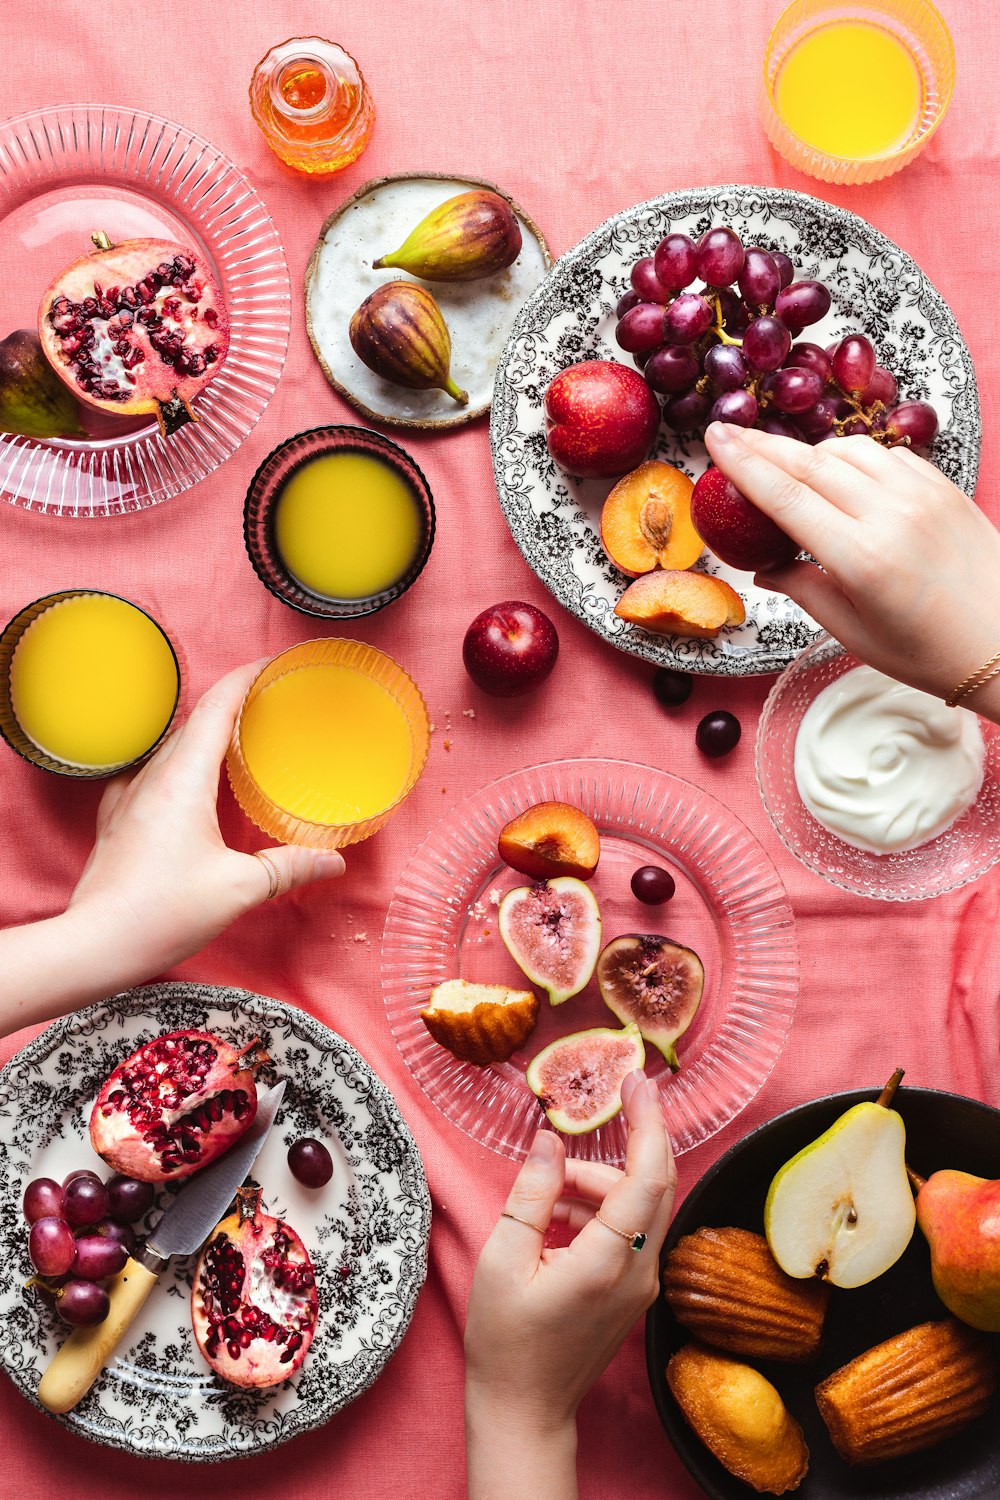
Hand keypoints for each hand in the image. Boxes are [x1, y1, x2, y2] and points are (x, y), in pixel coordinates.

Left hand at [67, 661, 345, 976]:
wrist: (96, 944)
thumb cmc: (161, 913)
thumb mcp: (239, 889)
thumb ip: (288, 867)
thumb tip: (333, 861)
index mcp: (183, 780)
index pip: (215, 707)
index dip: (245, 678)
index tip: (272, 665)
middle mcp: (152, 778)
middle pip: (194, 723)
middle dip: (233, 705)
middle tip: (269, 704)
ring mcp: (129, 797)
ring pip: (172, 748)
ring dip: (205, 736)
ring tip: (238, 739)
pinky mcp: (117, 821)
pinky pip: (152, 775)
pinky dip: (180, 767)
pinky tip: (191, 785)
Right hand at [465, 1072, 674, 1440]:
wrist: (525, 1410)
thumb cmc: (506, 1340)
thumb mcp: (503, 1258)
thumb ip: (531, 1193)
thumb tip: (550, 1139)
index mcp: (607, 1262)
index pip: (646, 1176)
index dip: (647, 1123)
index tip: (637, 1081)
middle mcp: (639, 1271)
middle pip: (658, 1183)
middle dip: (638, 1136)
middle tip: (619, 1094)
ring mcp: (642, 1284)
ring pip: (643, 1205)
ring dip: (603, 1180)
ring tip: (548, 1192)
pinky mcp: (634, 1291)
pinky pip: (631, 1229)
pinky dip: (601, 1208)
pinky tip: (557, 1219)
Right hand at [704, 423, 999, 704]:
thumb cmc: (929, 653)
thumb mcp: (852, 632)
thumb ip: (802, 589)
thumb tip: (764, 566)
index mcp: (861, 559)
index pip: (786, 496)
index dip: (743, 464)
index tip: (714, 439)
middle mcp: (891, 515)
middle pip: (810, 463)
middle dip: (762, 445)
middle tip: (728, 431)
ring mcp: (923, 495)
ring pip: (849, 451)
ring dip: (809, 451)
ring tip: (783, 463)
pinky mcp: (944, 487)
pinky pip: (887, 455)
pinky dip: (854, 458)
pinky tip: (840, 474)